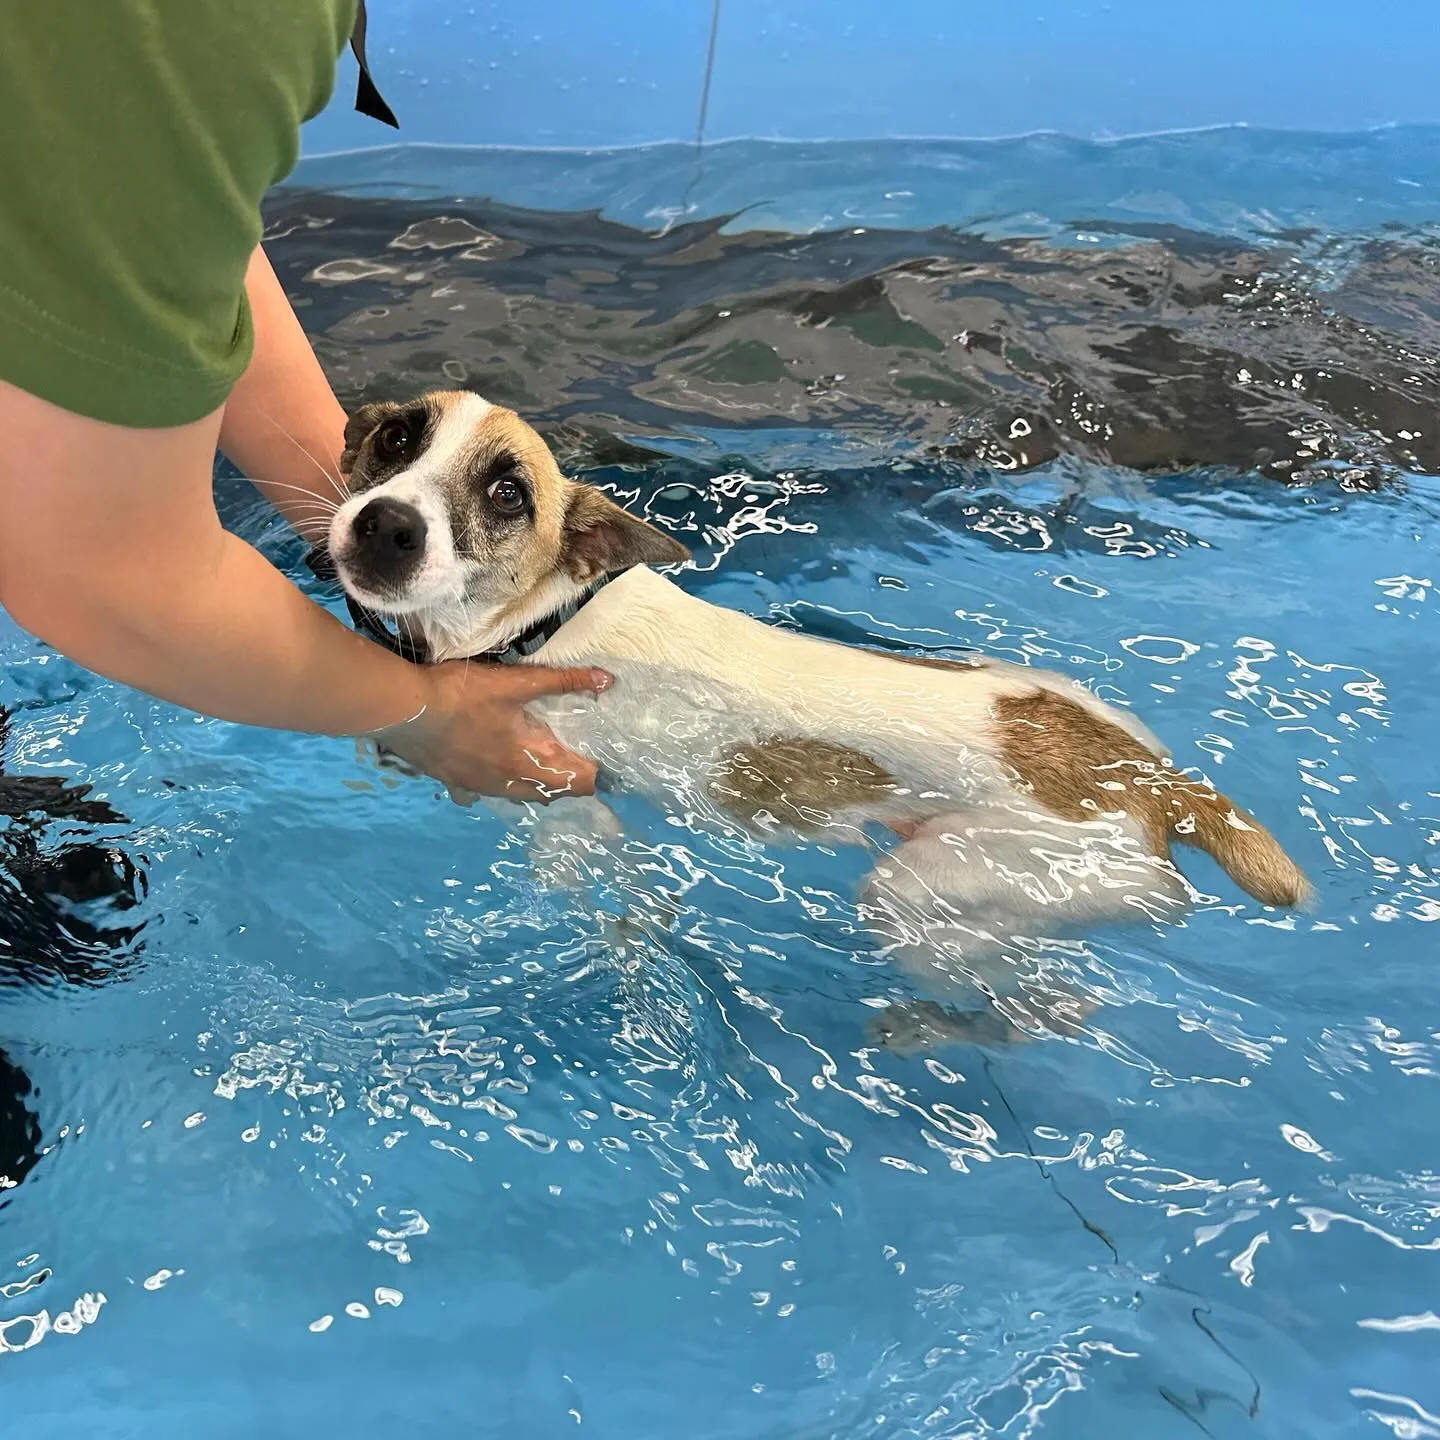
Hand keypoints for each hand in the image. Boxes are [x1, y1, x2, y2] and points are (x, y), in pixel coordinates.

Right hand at [376, 660, 610, 801]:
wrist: (402, 708)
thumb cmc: (462, 694)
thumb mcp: (517, 683)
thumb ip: (564, 681)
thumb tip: (607, 680)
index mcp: (528, 764)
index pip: (578, 784)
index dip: (595, 772)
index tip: (601, 753)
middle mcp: (507, 785)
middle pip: (552, 793)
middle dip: (566, 776)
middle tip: (573, 750)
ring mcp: (480, 787)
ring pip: (521, 795)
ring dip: (535, 780)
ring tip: (539, 755)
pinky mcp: (456, 782)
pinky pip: (492, 790)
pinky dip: (504, 778)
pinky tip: (497, 759)